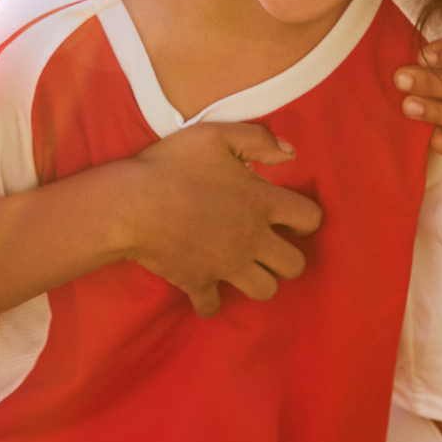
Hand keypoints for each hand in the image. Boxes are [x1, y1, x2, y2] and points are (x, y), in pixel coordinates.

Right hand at [120, 123, 324, 315]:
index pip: (310, 219)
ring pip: (265, 291)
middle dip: (286, 257)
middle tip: (269, 246)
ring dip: (258, 281)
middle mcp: (252, 240)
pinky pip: (213, 306)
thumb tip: (290, 153)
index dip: (305, 218)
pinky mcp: (198, 283)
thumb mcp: (217, 135)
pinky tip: (205, 287)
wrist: (130, 204)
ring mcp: (227, 266)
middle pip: (295, 265)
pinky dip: (211, 301)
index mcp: (261, 203)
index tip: (288, 216)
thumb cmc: (172, 165)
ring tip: (244, 267)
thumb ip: (259, 139)